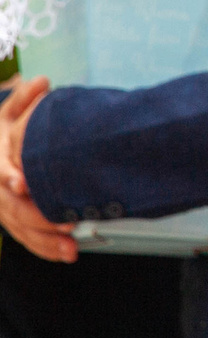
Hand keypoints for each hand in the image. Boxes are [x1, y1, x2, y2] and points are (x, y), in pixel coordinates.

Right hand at [0, 78, 71, 263]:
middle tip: (67, 224)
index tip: (23, 184)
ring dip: (45, 240)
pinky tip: (65, 254)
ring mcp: (2, 207)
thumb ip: (23, 100)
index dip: (9, 176)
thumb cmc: (3, 135)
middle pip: (12, 207)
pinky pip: (25, 237)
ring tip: (71, 249)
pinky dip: (44, 248)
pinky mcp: (11, 220)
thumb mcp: (8, 114)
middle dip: (38, 218)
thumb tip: (41, 82)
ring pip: (19, 228)